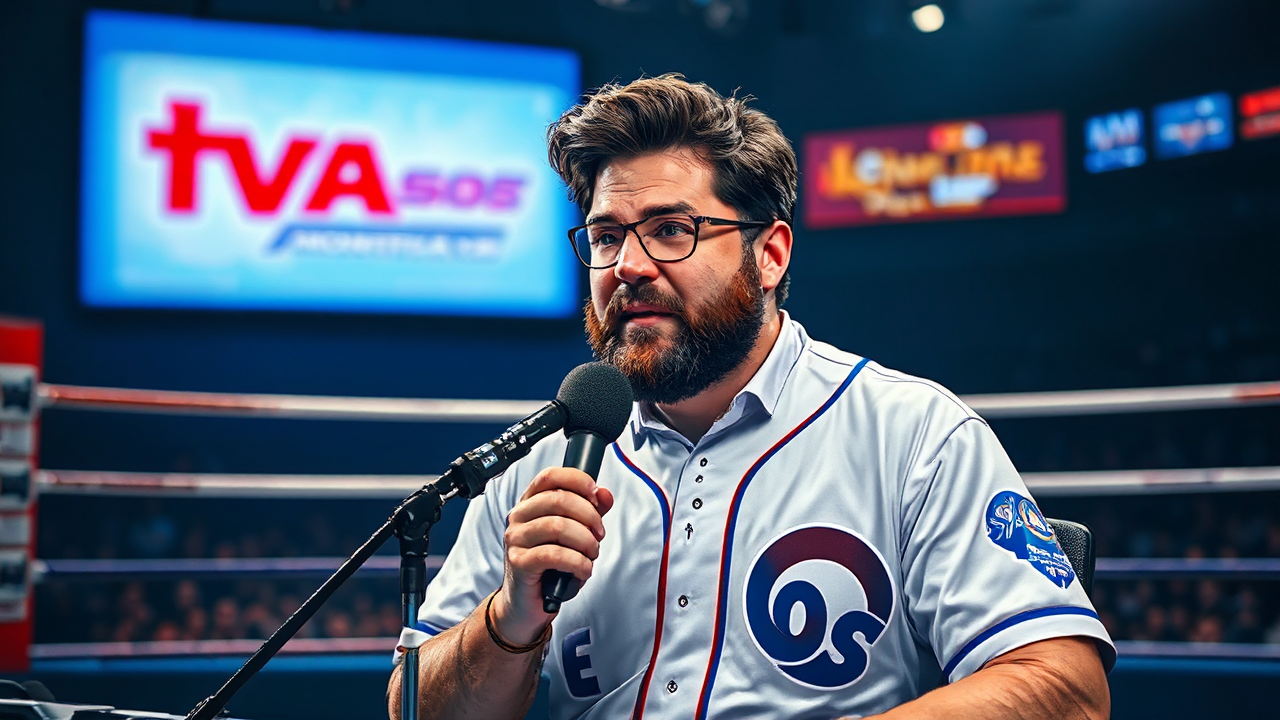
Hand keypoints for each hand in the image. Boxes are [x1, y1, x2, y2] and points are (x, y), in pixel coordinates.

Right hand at [492, 467, 614, 641]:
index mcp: (530, 503)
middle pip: (559, 499)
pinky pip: (554, 555)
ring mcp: (516, 538)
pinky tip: (583, 569)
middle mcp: (519, 516)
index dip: (577, 480)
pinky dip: (577, 562)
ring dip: (585, 541)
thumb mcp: (573, 534)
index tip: (596, 494)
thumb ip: (590, 511)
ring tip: (591, 555)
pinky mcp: (519, 562)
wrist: (526, 602)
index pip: (550, 476)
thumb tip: (605, 494)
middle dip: (589, 516)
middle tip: (599, 535)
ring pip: (558, 526)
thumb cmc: (550, 566)